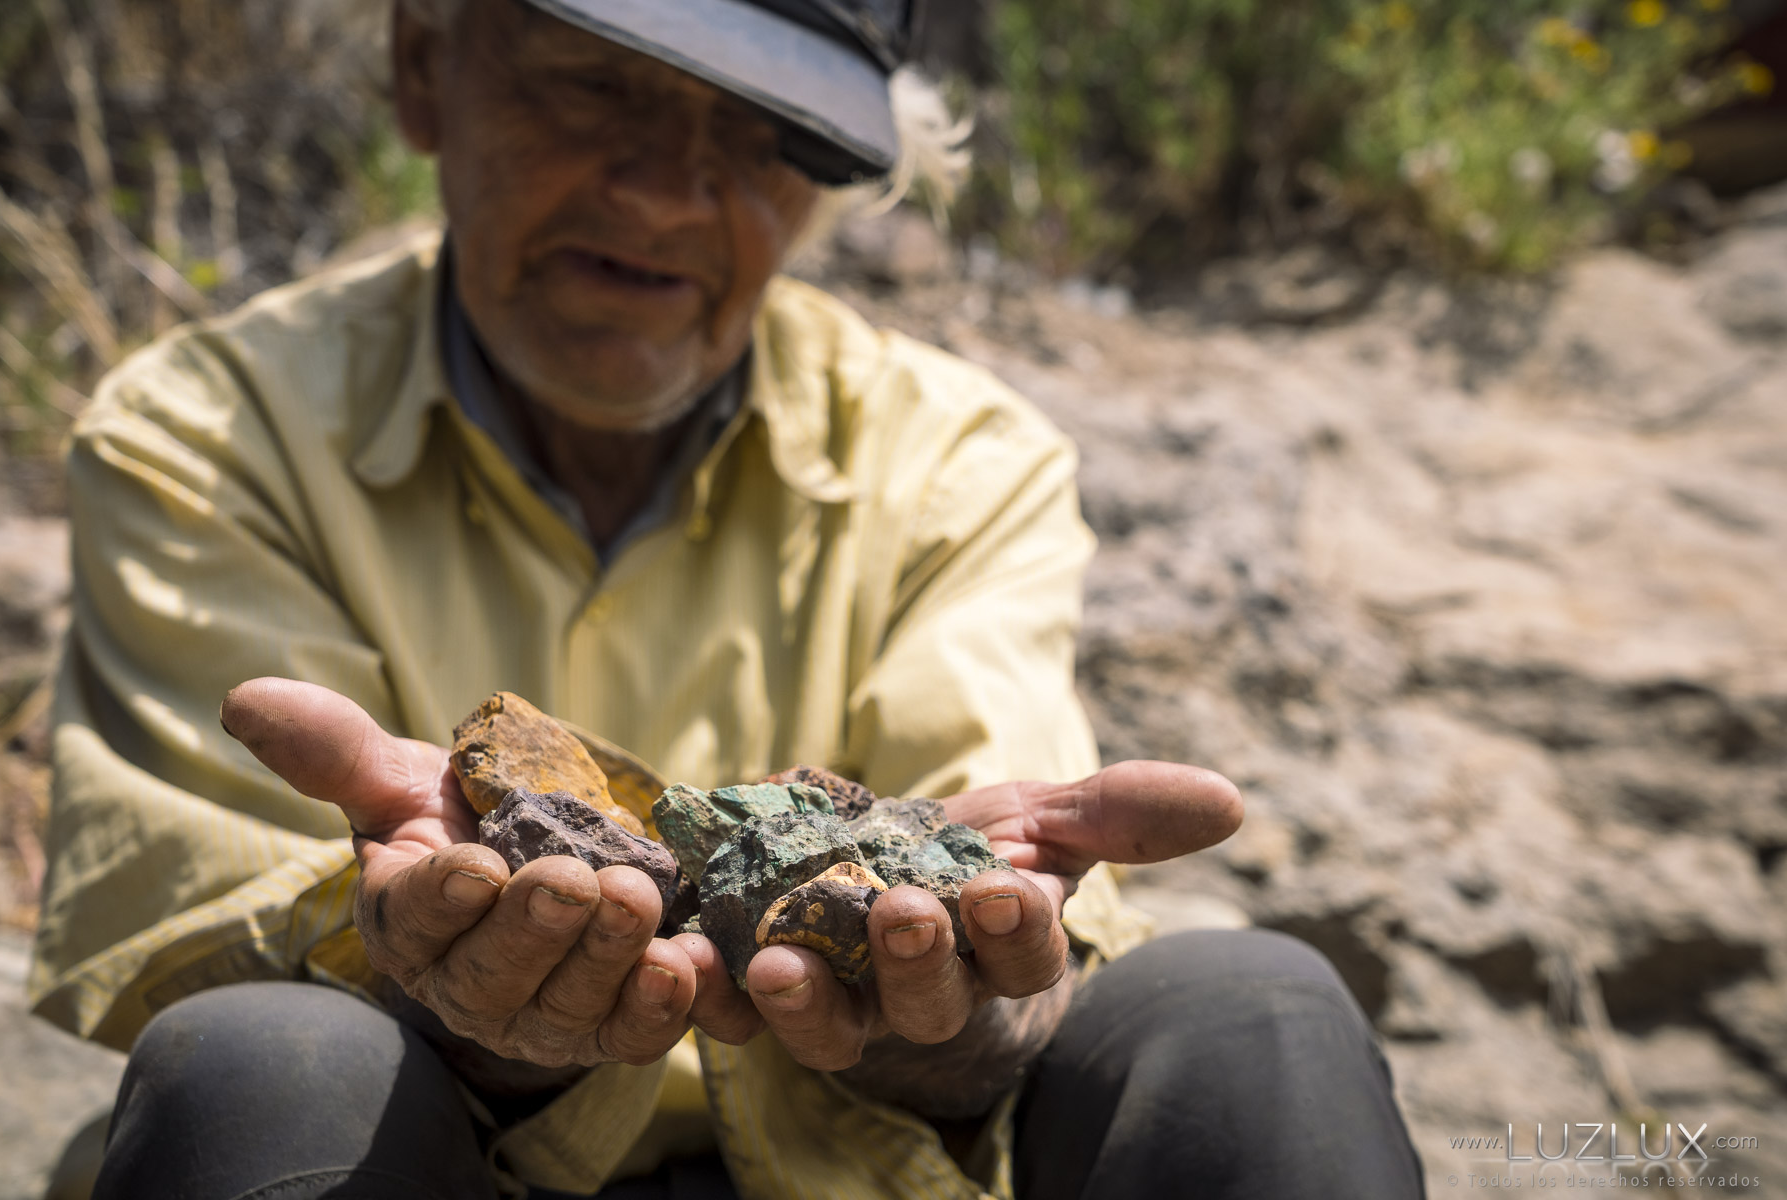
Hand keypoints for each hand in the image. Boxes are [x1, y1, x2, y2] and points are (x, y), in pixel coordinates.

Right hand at [220, 678, 696, 1073]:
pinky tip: (687, 962)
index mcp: (406, 924)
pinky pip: (634, 1032)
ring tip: (636, 900)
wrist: (547, 857)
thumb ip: (336, 749)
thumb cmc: (463, 819)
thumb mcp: (402, 778)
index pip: (414, 920)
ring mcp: (542, 1015)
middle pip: (495, 973)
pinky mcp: (610, 1026)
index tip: (475, 867)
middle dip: (536, 928)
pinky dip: (665, 1003)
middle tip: (573, 881)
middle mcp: (467, 985)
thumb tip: (246, 700)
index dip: (443, 898)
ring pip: (570, 1004)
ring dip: (607, 956)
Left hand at [680, 761, 1242, 1070]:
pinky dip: (711, 996)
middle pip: (929, 1002)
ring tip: (778, 961)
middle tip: (904, 910)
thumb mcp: (1050, 819)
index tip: (1008, 887)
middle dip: (917, 960)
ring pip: (832, 1028)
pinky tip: (686, 963)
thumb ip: (1122, 813)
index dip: (1017, 931)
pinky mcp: (766, 1002)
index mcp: (1000, 958)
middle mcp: (925, 1000)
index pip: (1022, 959)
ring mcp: (844, 1007)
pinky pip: (738, 1016)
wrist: (882, 870)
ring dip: (806, 1002)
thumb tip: (1231, 802)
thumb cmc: (980, 853)